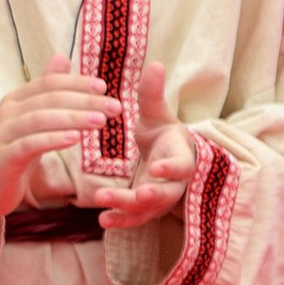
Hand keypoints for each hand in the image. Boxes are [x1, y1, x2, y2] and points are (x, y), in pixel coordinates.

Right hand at [0, 66, 111, 220]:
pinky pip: (29, 144)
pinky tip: (75, 139)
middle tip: (115, 107)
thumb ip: (46, 91)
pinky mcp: (4, 158)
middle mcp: (8, 112)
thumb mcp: (30, 119)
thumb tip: (61, 56)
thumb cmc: (13, 150)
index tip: (104, 87)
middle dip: (84, 101)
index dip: (77, 82)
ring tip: (101, 121)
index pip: (49, 83)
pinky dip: (53, 139)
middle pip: (49, 99)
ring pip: (40, 119)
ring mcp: (3, 134)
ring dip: (73, 118)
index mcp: (16, 100)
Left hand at [78, 59, 194, 230]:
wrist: (166, 158)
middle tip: (137, 195)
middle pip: (166, 194)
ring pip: (147, 210)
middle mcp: (173, 183)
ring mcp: (159, 200)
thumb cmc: (163, 135)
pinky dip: (120, 221)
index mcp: (180, 157)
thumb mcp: (158, 114)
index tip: (157, 167)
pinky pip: (134, 219)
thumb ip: (153, 94)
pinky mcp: (144, 210)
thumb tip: (155, 64)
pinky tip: (102, 220)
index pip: (181, 165)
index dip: (171, 167)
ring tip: (105, 208)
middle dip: (151, 196)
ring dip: (128, 209)